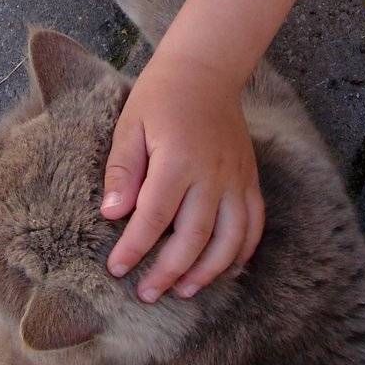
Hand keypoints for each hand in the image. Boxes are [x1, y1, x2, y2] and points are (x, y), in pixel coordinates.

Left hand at [101, 50, 263, 301]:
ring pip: (229, 240)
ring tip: (183, 291)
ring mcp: (236, 180)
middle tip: (146, 294)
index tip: (116, 269)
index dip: (134, 248)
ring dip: (207, 272)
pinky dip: (240, 253)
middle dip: (167, 272)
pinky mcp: (249, 180)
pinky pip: (253, 226)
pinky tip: (223, 271)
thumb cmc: (161, 96)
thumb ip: (122, 170)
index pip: (153, 218)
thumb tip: (111, 213)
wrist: (206, 70)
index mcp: (178, 161)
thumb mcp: (131, 125)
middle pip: (193, 239)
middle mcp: (212, 175)